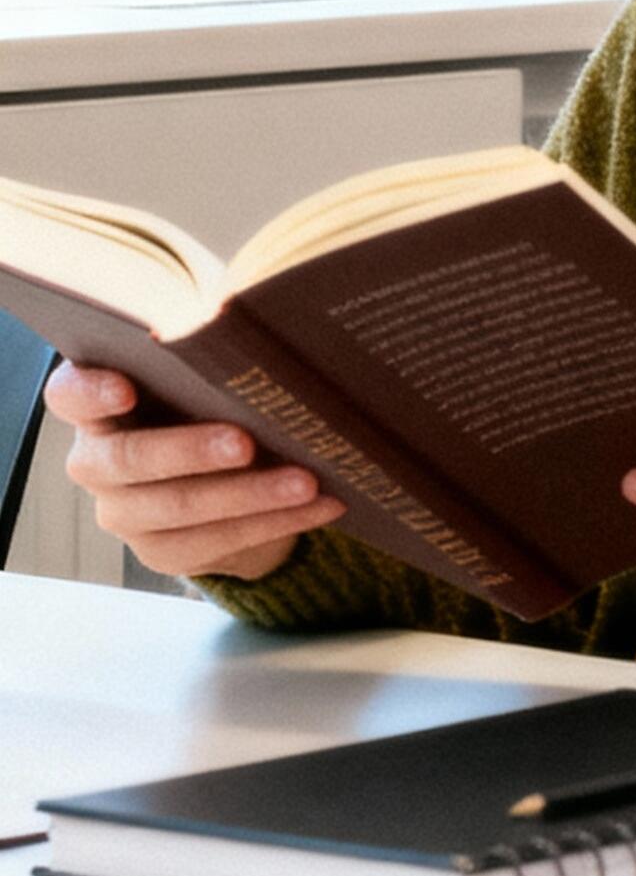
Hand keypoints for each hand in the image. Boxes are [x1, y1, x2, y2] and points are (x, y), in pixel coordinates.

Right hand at [41, 362, 346, 582]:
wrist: (218, 478)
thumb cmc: (208, 404)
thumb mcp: (204, 380)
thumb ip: (213, 358)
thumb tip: (266, 325)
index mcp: (98, 407)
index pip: (69, 395)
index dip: (90, 392)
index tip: (126, 387)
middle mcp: (96, 462)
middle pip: (128, 459)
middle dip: (189, 450)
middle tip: (246, 442)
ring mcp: (124, 512)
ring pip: (180, 506)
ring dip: (250, 494)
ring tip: (306, 481)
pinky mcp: (162, 550)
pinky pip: (219, 539)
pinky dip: (278, 521)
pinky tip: (325, 504)